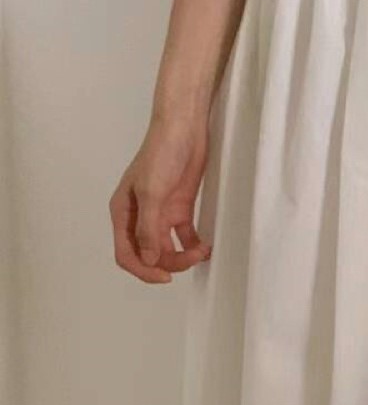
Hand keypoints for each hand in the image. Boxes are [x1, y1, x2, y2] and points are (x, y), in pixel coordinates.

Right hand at [110, 111, 211, 283]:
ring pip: (168, 248)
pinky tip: (207, 247)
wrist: (184, 128)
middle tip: (192, 258)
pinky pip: (185, 237)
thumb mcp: (152, 192)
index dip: (144, 269)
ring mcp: (160, 213)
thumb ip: (148, 227)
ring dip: (183, 256)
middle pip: (149, 254)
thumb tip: (150, 259)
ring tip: (202, 251)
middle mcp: (139, 216)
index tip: (166, 276)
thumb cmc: (162, 154)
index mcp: (123, 212)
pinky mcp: (180, 208)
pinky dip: (194, 245)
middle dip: (170, 262)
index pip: (127, 253)